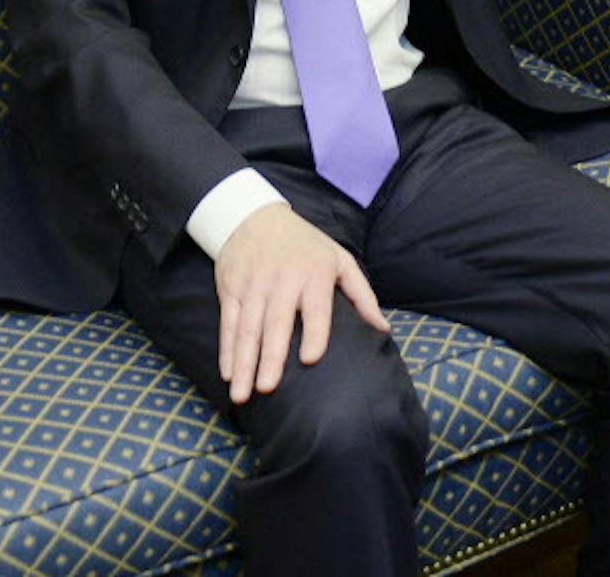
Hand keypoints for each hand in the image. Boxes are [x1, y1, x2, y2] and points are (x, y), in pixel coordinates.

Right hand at [215, 201, 388, 403]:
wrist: (254, 215)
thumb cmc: (305, 244)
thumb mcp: (339, 258)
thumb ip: (362, 295)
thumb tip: (382, 330)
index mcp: (313, 273)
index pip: (315, 307)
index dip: (314, 332)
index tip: (311, 359)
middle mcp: (281, 279)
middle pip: (275, 322)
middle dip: (271, 356)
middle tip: (269, 388)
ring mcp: (253, 284)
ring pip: (248, 327)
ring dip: (244, 362)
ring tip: (241, 393)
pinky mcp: (231, 287)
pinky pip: (228, 322)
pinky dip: (226, 349)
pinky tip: (228, 373)